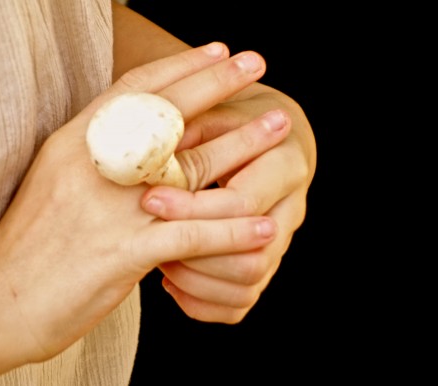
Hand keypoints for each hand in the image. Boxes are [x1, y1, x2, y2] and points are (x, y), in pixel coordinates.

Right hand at [0, 42, 288, 363]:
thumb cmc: (27, 244)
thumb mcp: (55, 183)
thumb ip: (96, 161)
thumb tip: (136, 146)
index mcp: (75, 143)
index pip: (133, 91)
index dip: (178, 67)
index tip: (215, 52)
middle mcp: (95, 165)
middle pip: (169, 115)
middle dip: (218, 86)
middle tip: (257, 63)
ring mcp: (111, 208)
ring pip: (191, 168)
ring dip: (243, 146)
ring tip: (280, 130)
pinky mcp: (124, 253)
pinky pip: (192, 237)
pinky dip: (232, 232)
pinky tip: (265, 225)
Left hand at [140, 76, 315, 323]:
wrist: (263, 140)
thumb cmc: (230, 122)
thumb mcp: (212, 114)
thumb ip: (187, 130)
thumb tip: (145, 147)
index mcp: (286, 165)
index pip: (242, 203)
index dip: (192, 208)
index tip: (149, 200)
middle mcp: (292, 210)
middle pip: (252, 256)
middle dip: (195, 254)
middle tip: (152, 239)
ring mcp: (281, 242)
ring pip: (248, 286)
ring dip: (197, 282)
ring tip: (160, 259)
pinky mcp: (265, 263)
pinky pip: (240, 302)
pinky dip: (202, 302)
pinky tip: (171, 280)